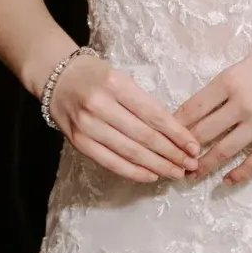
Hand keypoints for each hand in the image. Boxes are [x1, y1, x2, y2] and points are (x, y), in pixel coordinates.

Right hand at [51, 54, 200, 183]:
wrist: (57, 78)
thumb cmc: (95, 76)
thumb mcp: (121, 78)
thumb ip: (144, 103)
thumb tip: (175, 134)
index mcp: (115, 84)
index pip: (154, 114)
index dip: (177, 134)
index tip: (194, 146)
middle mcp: (100, 105)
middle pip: (144, 136)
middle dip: (172, 154)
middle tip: (190, 164)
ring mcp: (87, 126)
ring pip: (130, 152)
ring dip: (158, 166)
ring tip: (176, 172)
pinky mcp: (79, 142)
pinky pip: (111, 163)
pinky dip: (134, 172)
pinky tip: (152, 176)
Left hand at [176, 29, 251, 184]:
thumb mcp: (248, 62)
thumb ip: (226, 85)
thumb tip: (204, 108)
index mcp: (229, 80)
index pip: (192, 109)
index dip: (175, 126)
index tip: (166, 136)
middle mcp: (241, 103)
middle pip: (202, 133)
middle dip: (184, 150)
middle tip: (172, 161)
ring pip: (223, 151)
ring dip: (204, 166)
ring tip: (191, 175)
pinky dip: (238, 175)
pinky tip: (227, 181)